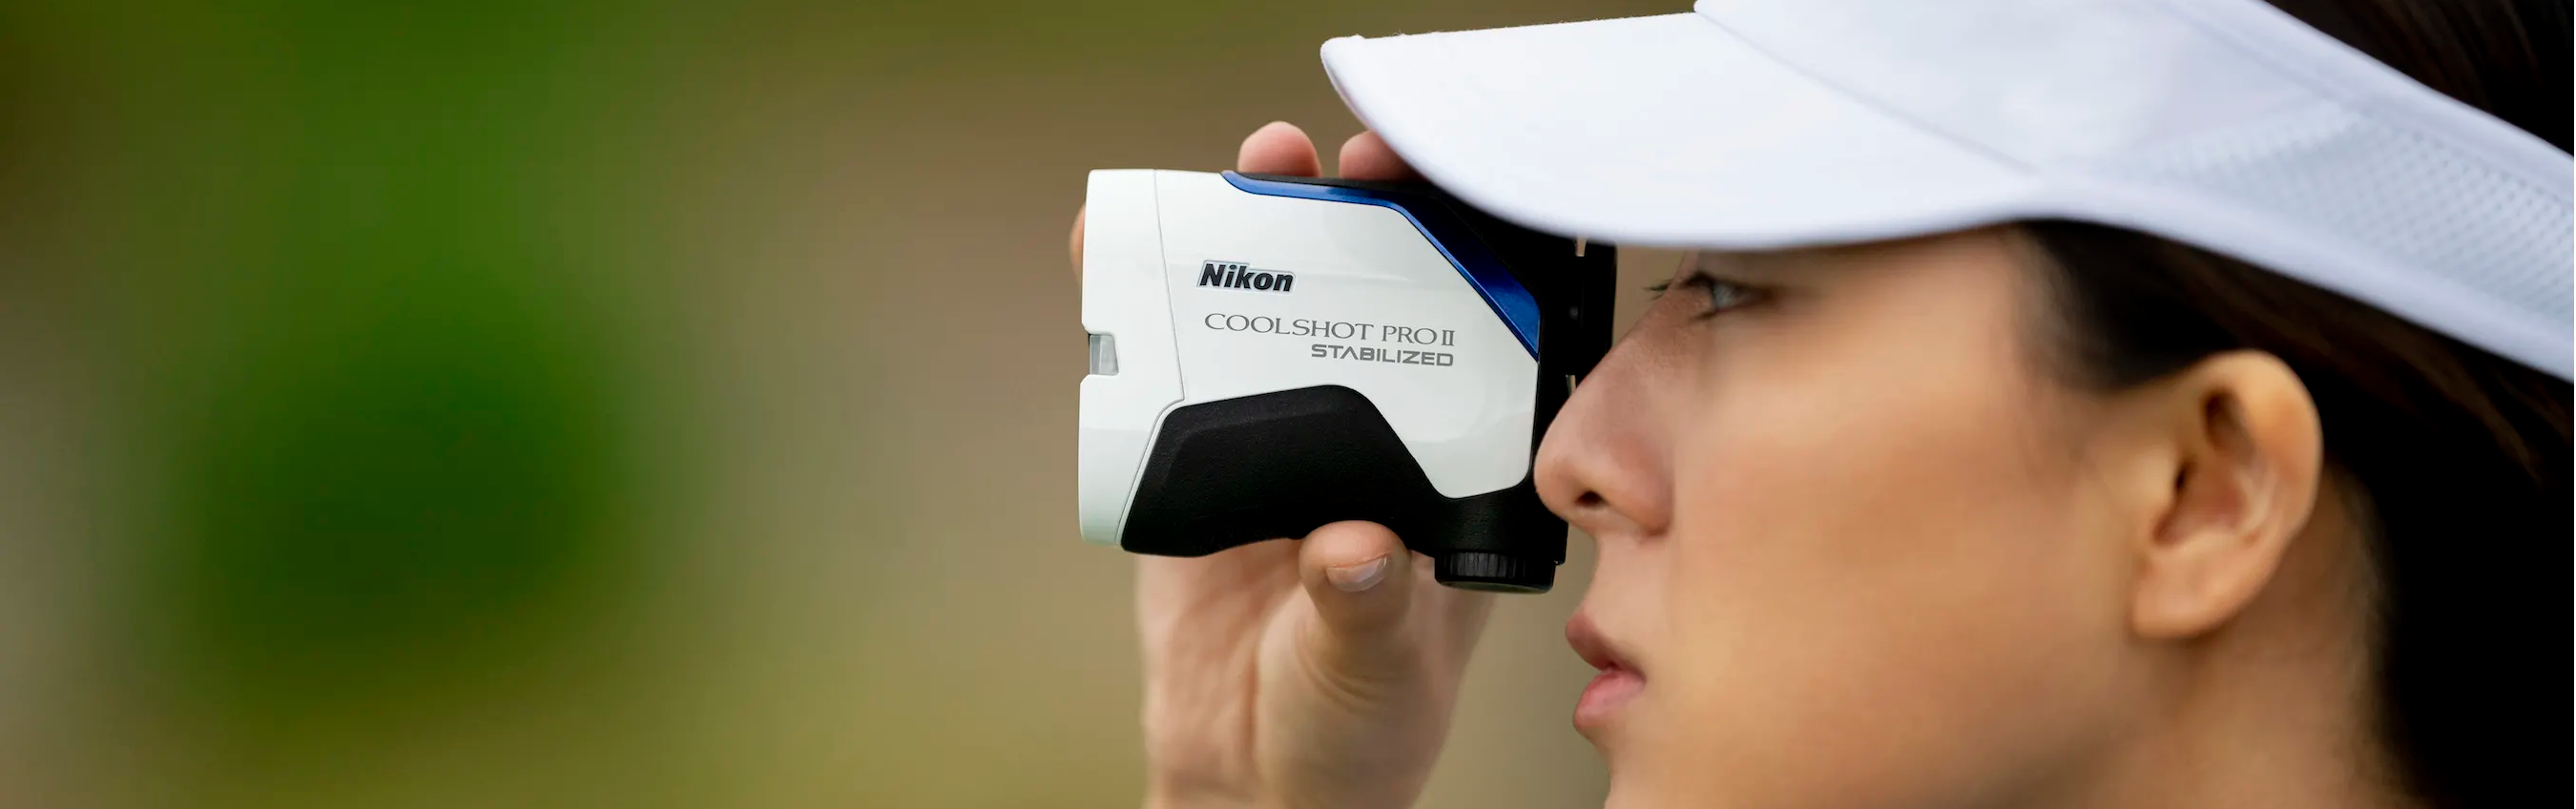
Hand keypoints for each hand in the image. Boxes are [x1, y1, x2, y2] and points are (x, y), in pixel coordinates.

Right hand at [1072, 122, 1497, 808]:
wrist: (1251, 777)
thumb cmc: (1355, 726)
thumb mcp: (1379, 667)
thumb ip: (1370, 605)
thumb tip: (1355, 544)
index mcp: (1448, 472)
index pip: (1471, 336)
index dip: (1462, 253)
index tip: (1441, 200)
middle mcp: (1374, 437)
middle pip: (1369, 295)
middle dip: (1354, 215)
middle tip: (1327, 166)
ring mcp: (1282, 440)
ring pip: (1272, 311)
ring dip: (1255, 234)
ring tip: (1244, 173)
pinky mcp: (1195, 460)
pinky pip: (1167, 370)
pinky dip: (1137, 307)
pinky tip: (1116, 253)